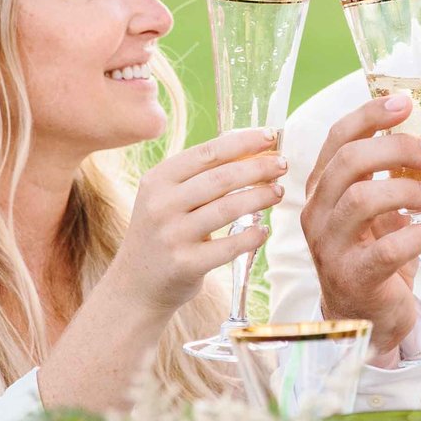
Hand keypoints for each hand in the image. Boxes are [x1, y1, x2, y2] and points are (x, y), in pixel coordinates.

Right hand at [103, 129, 288, 316]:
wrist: (137, 283)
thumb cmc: (163, 232)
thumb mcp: (168, 197)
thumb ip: (200, 175)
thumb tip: (251, 149)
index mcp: (157, 180)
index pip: (207, 152)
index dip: (243, 142)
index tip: (270, 136)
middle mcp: (160, 205)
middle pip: (221, 178)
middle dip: (258, 168)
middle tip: (282, 164)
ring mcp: (172, 235)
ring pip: (227, 209)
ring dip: (260, 197)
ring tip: (278, 192)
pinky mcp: (185, 264)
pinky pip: (229, 247)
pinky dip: (252, 237)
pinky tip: (263, 231)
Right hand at [299, 93, 420, 352]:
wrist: (365, 316)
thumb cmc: (377, 252)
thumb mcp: (398, 201)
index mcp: (326, 185)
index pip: (340, 137)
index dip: (370, 115)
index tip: (404, 103)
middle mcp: (320, 211)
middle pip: (349, 162)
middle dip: (396, 149)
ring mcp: (330, 245)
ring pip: (359, 201)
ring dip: (405, 190)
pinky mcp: (352, 277)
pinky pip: (381, 251)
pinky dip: (414, 237)